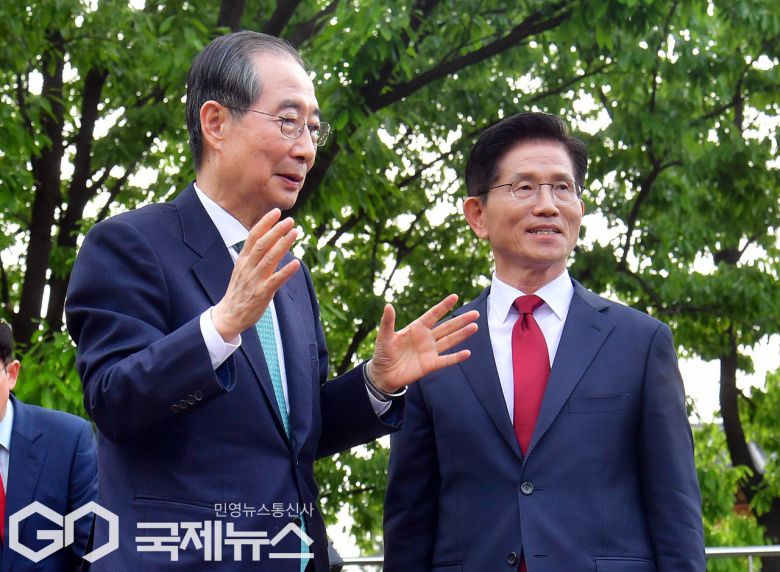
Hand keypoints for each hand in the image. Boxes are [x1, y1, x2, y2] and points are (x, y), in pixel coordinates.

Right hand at [212, 209, 299, 339]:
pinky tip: (297, 263)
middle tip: (290, 220)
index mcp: (242, 260)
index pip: (253, 237)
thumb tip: (268, 240)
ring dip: (283, 244)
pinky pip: (275, 280)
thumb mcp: (242, 269)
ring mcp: (255, 280)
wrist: (229, 315)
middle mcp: (248, 267)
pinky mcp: (262, 293)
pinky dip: (286, 271)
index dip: (264, 223)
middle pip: (262, 244)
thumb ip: (253, 255)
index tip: (276, 212)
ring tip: (295, 233)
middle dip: (276, 230)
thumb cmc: (239, 291)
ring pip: (269, 258)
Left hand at [367, 294, 478, 392]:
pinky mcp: (430, 365)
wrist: (383, 374)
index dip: (444, 306)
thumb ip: (388, 322)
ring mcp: (430, 351)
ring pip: (449, 340)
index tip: (455, 296)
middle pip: (446, 326)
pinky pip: (446, 360)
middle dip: (460, 320)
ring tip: (474, 327)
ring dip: (462, 334)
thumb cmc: (383, 353)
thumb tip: (388, 305)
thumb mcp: (384, 336)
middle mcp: (426, 338)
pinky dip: (456, 357)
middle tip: (475, 313)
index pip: (433, 314)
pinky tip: (467, 353)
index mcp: (416, 328)